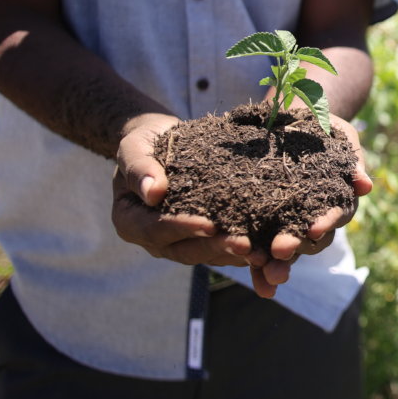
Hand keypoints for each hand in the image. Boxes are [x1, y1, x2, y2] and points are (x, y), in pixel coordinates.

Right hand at [111, 113, 250, 266]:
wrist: (162, 143)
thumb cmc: (145, 143)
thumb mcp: (134, 148)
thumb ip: (139, 168)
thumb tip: (153, 193)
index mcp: (130, 221)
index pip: (155, 230)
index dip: (182, 229)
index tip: (209, 224)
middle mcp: (154, 240)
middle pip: (184, 250)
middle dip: (215, 247)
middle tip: (244, 245)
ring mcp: (178, 243)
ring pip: (207, 255)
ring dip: (233, 255)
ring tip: (261, 254)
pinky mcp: (201, 239)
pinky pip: (221, 250)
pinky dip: (242, 253)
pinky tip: (266, 251)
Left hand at [246, 114, 373, 297]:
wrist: (291, 120)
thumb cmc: (321, 127)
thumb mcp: (340, 136)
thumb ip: (352, 160)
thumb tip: (365, 186)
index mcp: (337, 199)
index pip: (335, 215)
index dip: (326, 222)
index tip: (314, 228)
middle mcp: (315, 218)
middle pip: (310, 240)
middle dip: (296, 246)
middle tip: (281, 251)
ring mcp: (290, 224)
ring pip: (288, 250)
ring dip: (278, 264)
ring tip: (265, 271)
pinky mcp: (264, 225)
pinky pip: (261, 249)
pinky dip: (258, 265)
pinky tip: (250, 273)